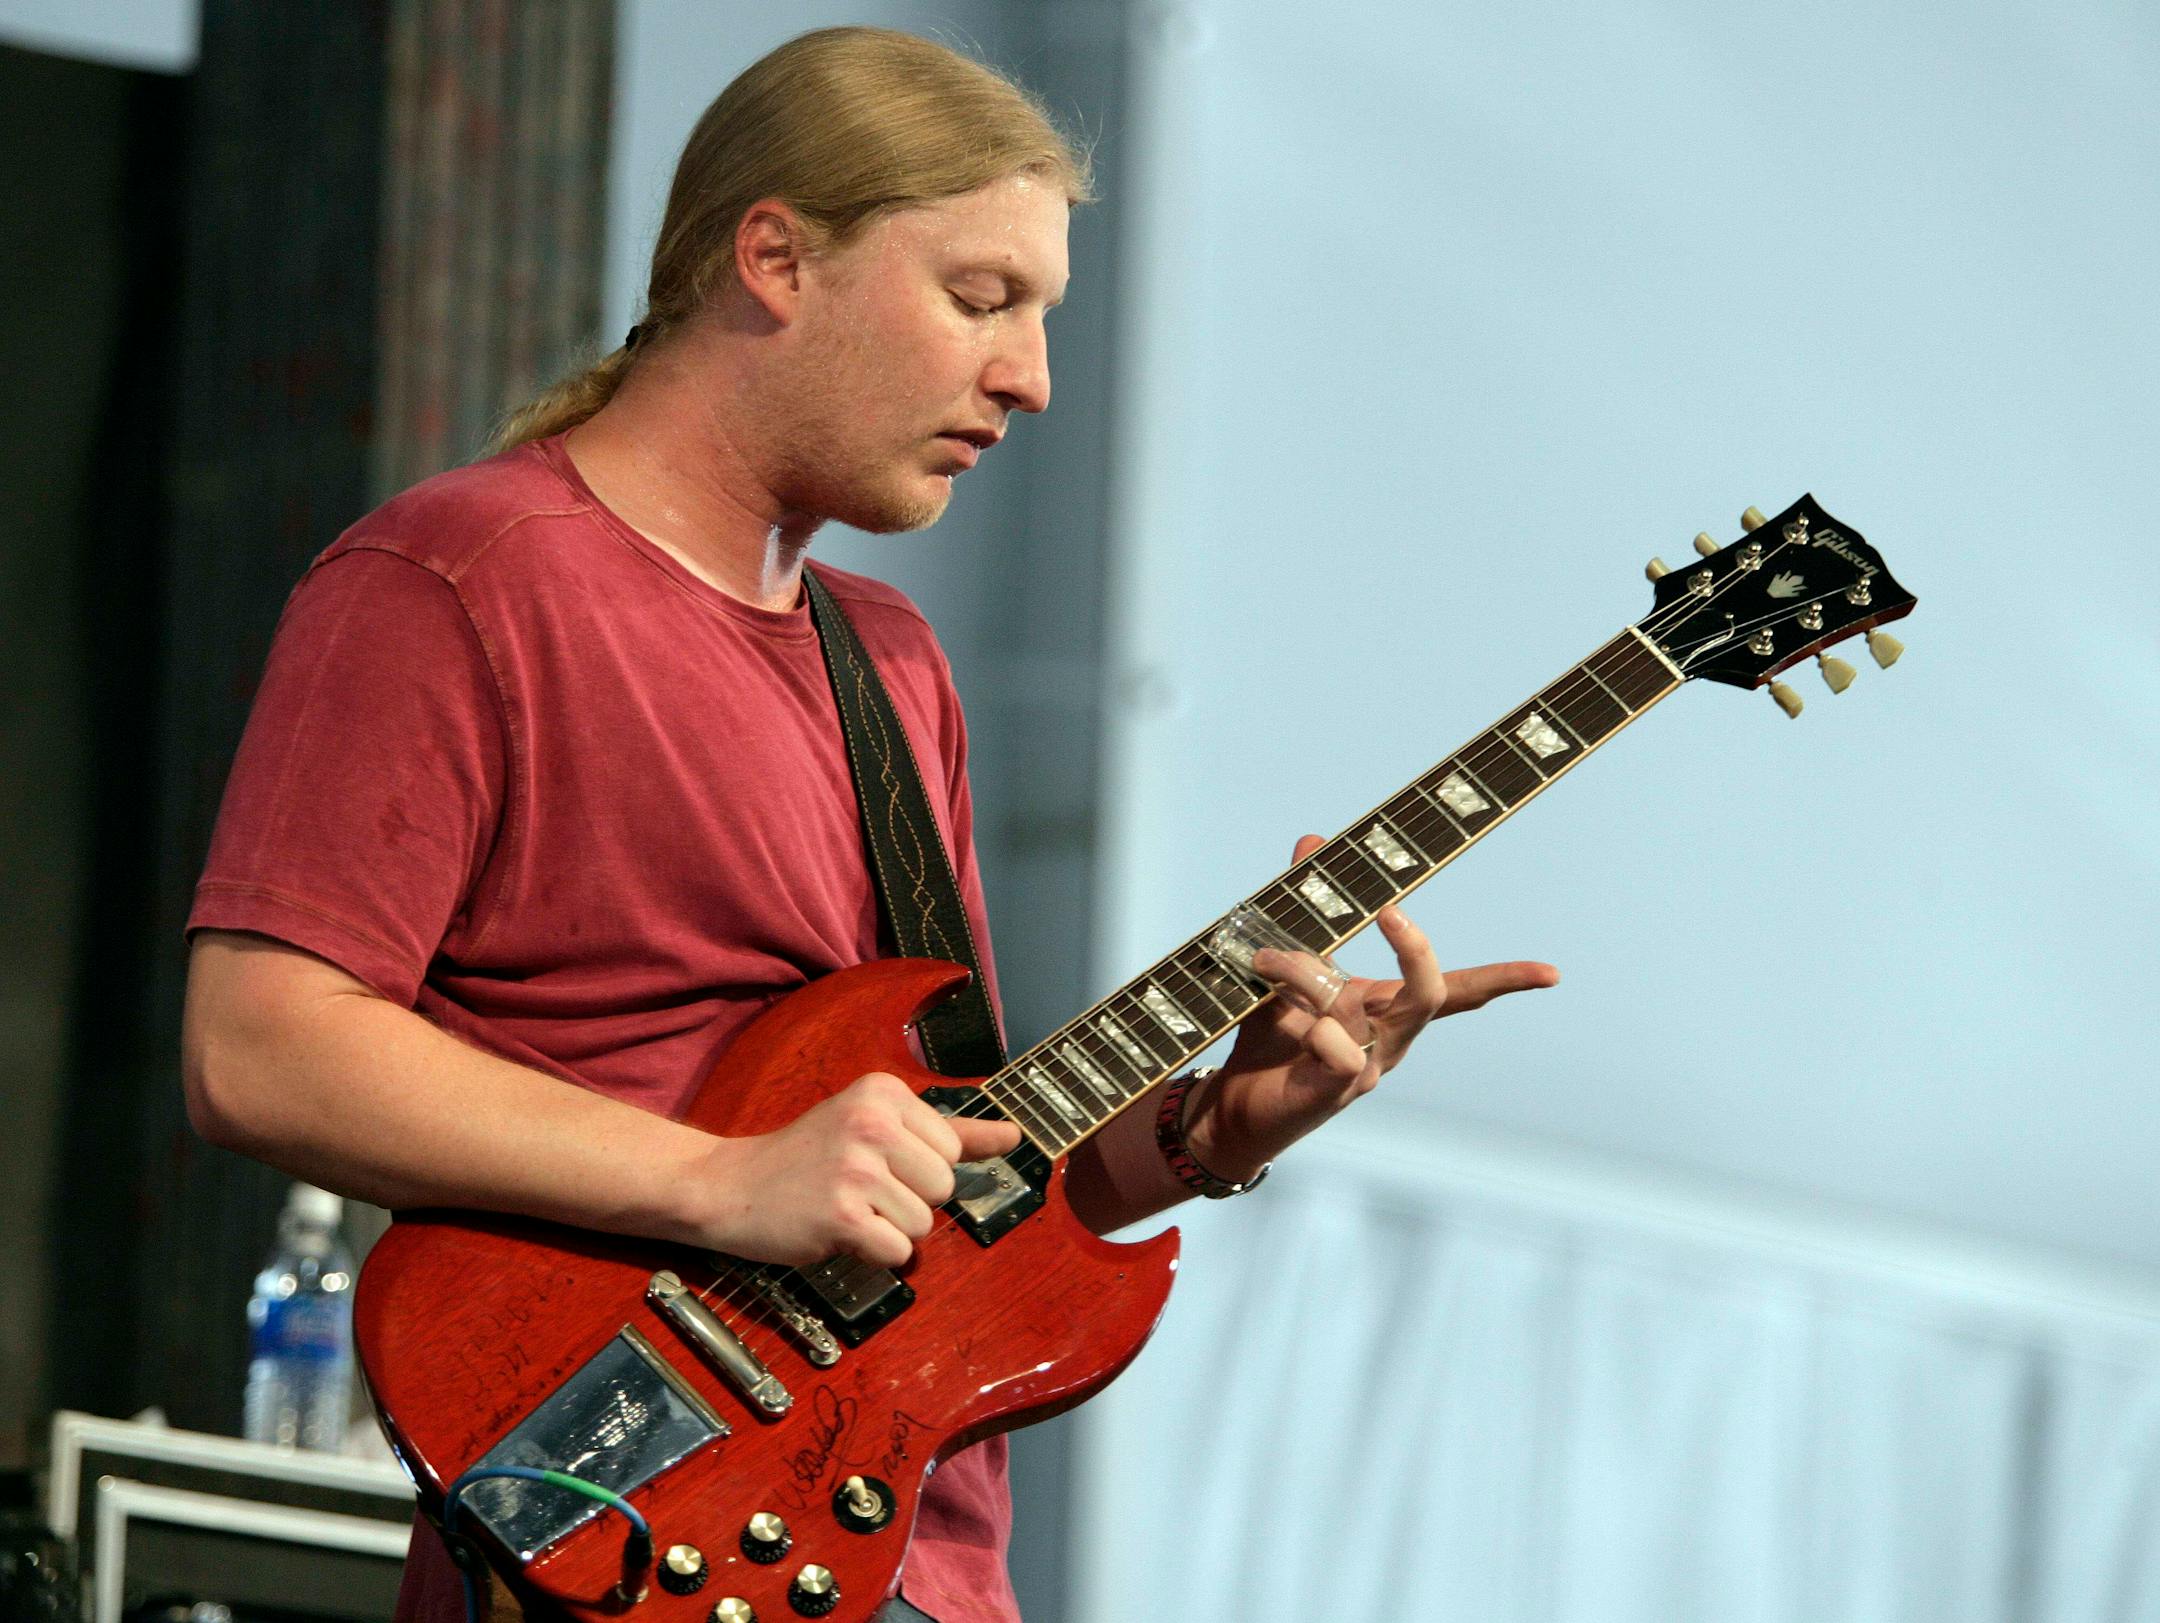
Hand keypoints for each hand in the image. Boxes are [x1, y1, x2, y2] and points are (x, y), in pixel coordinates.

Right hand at [688, 1073, 1020, 1267]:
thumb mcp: (875, 1126)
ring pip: (923, 1225)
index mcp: (885, 1093)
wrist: (730, 1186)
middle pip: (943, 1189)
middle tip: (859, 1191)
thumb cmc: (809, 1158)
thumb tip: (1015, 1136)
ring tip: (847, 1210)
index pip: (952, 1151)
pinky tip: (840, 1232)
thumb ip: (951, 1134)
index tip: (875, 1163)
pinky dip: (873, 1254)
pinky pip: (897, 1252)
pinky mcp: (841, 1215)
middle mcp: (873, 1122)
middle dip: (908, 1202)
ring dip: (888, 1230)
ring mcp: (856, 1168)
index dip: (919, 1170)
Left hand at [1191, 835, 1558, 1174]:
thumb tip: (1312, 839)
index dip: (1506, 980)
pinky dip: (1312, 1027)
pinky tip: (1290, 1027)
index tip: (1552, 974)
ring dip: (1307, 971)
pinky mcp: (1338, 1090)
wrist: (1239, 1104)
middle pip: (1434, 994)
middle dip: (1416, 949)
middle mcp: (1391, 1039)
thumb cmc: (1274, 1035)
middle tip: (1390, 912)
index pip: (1461, 992)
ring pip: (1357, 1006)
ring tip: (1267, 960)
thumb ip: (1306, 908)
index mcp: (1391, 1008)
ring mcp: (1369, 1068)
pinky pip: (1339, 1049)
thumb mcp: (1288, 964)